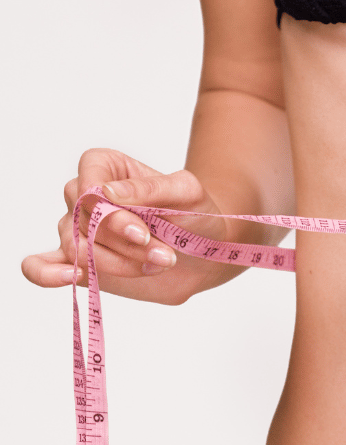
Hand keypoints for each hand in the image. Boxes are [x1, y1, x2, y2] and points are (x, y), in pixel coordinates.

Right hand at [21, 148, 234, 304]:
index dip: (110, 213)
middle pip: (84, 221)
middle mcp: (83, 197)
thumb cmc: (195, 214)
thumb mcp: (187, 193)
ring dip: (119, 263)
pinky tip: (71, 276)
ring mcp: (79, 230)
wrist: (206, 251)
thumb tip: (106, 192)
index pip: (88, 185)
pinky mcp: (80, 262)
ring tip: (158, 264)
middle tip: (165, 255)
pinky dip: (47, 273)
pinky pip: (40, 266)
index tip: (143, 232)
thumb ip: (151, 188)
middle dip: (125, 244)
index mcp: (105, 168)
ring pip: (77, 248)